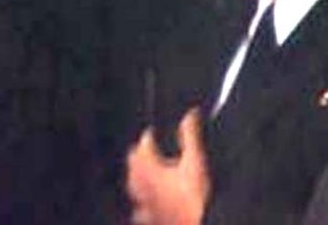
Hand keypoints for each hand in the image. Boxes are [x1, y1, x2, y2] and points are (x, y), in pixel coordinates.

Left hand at [126, 109, 210, 224]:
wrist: (194, 224)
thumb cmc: (193, 195)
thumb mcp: (194, 161)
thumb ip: (190, 135)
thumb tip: (189, 114)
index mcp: (149, 167)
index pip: (143, 144)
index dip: (148, 136)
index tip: (151, 132)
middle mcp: (141, 183)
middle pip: (132, 163)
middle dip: (139, 154)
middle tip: (146, 148)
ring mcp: (143, 201)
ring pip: (132, 184)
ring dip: (136, 175)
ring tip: (141, 172)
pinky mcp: (149, 218)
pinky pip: (138, 210)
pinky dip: (140, 204)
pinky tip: (144, 205)